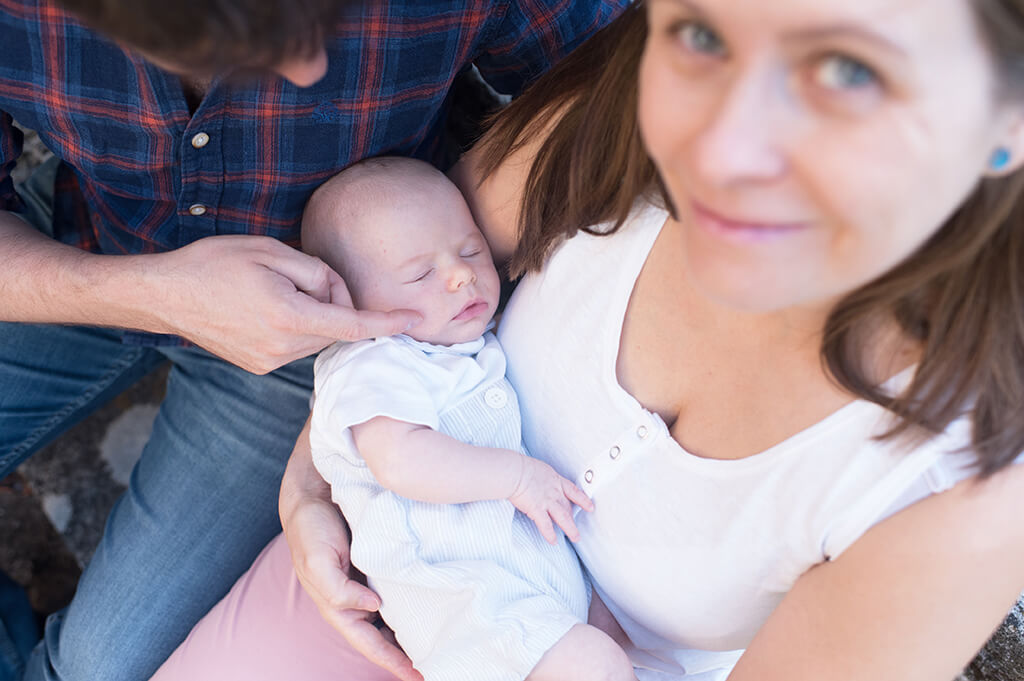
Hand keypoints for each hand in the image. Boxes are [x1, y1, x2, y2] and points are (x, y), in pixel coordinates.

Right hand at [155, 235, 420, 373]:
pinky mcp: (259, 366)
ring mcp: (268, 362)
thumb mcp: (272, 251)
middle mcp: (282, 348)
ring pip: (317, 337)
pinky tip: (265, 308)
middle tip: (298, 275)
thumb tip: (337, 294)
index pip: (352, 325)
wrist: (164, 295)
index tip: (412, 320)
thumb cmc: (214, 264)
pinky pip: (296, 345)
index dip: (386, 323)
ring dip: (313, 315)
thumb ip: (317, 273)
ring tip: (274, 290)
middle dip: (332, 302)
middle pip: (334, 327)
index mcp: (288, 318)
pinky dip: (296, 326)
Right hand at [280, 421, 422, 680]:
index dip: (392, 661)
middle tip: (439, 664)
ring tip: (441, 643)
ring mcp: (366, 584)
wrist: (312, 495)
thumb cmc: (311, 530)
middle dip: (406, 655)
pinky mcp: (378, 566)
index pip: (370, 643)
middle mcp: (354, 600)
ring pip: (393, 617)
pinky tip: (433, 604)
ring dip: (412, 632)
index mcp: (338, 607)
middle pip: (384, 637)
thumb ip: (339, 590)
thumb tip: (373, 608)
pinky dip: (412, 603)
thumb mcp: (318, 561)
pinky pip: (398, 592)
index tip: (418, 676)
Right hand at [508, 458, 593, 543]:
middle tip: (579, 527)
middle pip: (568, 507)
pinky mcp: (537, 509)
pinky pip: (546, 525)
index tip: (590, 506)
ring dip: (570, 529)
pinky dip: (550, 534)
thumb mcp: (538, 468)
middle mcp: (554, 492)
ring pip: (563, 518)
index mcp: (555, 480)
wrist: (514, 471)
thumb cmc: (520, 467)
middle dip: (574, 518)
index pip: (573, 491)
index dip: (583, 500)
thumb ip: (542, 477)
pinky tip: (553, 541)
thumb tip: (538, 481)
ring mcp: (547, 501)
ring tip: (575, 537)